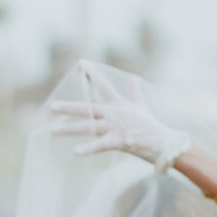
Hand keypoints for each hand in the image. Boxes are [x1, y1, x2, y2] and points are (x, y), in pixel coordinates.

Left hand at [49, 66, 190, 171]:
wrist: (164, 143)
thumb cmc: (151, 127)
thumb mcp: (141, 107)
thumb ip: (134, 93)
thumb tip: (133, 78)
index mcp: (119, 105)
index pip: (103, 87)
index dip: (92, 75)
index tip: (80, 64)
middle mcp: (115, 114)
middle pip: (88, 108)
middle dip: (69, 107)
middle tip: (52, 106)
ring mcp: (116, 127)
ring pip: (89, 127)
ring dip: (70, 129)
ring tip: (53, 130)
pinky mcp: (119, 141)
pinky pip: (101, 145)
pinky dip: (89, 148)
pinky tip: (76, 151)